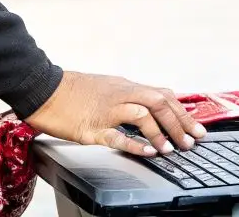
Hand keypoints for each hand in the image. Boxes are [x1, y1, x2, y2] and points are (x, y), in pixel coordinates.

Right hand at [27, 71, 206, 156]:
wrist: (42, 88)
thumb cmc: (72, 91)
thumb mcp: (107, 87)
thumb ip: (128, 96)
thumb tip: (149, 105)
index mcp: (126, 87)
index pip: (162, 95)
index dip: (182, 112)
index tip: (195, 127)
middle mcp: (121, 95)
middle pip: (159, 103)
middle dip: (180, 123)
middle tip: (192, 140)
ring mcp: (107, 110)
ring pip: (143, 114)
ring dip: (161, 132)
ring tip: (172, 148)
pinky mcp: (91, 127)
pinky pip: (117, 135)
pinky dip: (135, 143)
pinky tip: (147, 151)